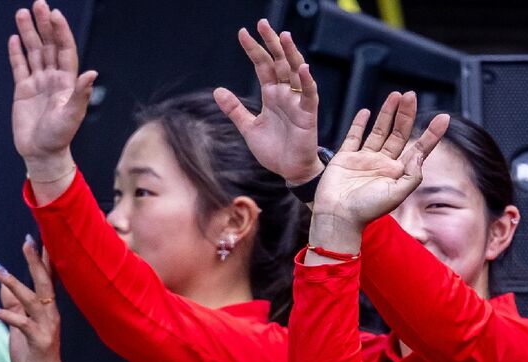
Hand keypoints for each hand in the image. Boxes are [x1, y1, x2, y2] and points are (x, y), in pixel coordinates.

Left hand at [0, 237, 63, 361]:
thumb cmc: (33, 351)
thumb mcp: (22, 324)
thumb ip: (15, 305)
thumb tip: (4, 286)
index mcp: (47, 307)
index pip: (47, 277)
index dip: (42, 257)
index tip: (36, 236)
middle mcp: (50, 312)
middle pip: (44, 281)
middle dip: (35, 260)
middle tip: (28, 239)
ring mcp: (46, 325)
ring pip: (32, 299)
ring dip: (15, 283)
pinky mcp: (38, 340)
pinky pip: (20, 323)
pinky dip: (5, 314)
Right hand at [9, 0, 96, 175]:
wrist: (42, 153)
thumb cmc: (60, 137)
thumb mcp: (72, 115)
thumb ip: (80, 94)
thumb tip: (92, 73)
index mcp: (67, 82)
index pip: (64, 51)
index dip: (61, 33)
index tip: (55, 15)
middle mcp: (53, 79)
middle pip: (48, 46)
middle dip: (44, 25)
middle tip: (38, 4)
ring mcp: (38, 83)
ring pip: (33, 52)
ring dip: (29, 32)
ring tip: (22, 13)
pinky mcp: (23, 91)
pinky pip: (20, 67)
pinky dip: (17, 53)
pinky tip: (15, 38)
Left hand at [213, 19, 322, 184]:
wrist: (289, 171)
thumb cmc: (274, 150)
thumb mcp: (248, 128)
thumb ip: (235, 109)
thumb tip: (218, 90)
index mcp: (271, 95)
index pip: (262, 66)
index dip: (253, 50)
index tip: (243, 33)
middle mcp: (285, 94)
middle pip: (279, 62)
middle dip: (272, 43)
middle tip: (263, 24)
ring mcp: (297, 103)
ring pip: (296, 73)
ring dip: (291, 55)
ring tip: (285, 37)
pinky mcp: (308, 115)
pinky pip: (309, 95)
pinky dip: (307, 82)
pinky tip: (304, 68)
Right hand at [313, 91, 449, 229]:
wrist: (337, 216)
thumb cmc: (366, 210)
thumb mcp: (397, 194)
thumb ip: (412, 175)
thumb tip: (421, 155)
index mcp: (398, 173)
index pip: (419, 148)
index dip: (432, 134)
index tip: (443, 118)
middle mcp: (383, 164)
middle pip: (399, 133)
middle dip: (406, 114)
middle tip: (411, 95)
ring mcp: (365, 159)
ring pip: (380, 131)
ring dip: (388, 113)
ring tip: (396, 96)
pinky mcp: (346, 157)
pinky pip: (354, 136)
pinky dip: (359, 123)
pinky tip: (366, 111)